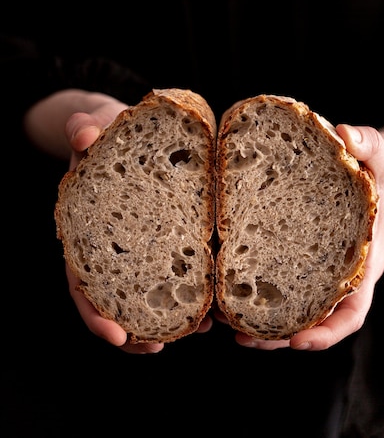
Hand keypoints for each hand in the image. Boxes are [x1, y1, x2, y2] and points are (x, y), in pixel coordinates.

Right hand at [62, 92, 212, 353]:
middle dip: (135, 330)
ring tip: (199, 327)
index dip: (94, 311)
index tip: (116, 335)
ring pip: (146, 291)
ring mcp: (136, 243)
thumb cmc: (108, 130)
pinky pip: (174, 266)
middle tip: (160, 348)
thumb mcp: (95, 124)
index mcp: (84, 229)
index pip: (81, 279)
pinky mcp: (164, 233)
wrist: (123, 129)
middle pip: (114, 300)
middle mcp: (109, 245)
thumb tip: (84, 132)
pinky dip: (190, 286)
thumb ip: (85, 127)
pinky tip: (213, 297)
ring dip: (169, 316)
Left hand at [224, 120, 383, 350]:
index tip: (297, 341)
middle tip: (242, 338)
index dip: (327, 332)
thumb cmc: (382, 163)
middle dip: (280, 335)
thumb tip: (347, 136)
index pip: (353, 312)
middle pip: (315, 319)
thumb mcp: (379, 150)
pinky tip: (230, 283)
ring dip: (264, 320)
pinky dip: (260, 287)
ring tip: (227, 322)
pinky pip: (284, 277)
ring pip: (295, 305)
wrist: (381, 163)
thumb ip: (367, 143)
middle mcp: (344, 270)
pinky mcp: (306, 250)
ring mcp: (325, 264)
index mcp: (366, 259)